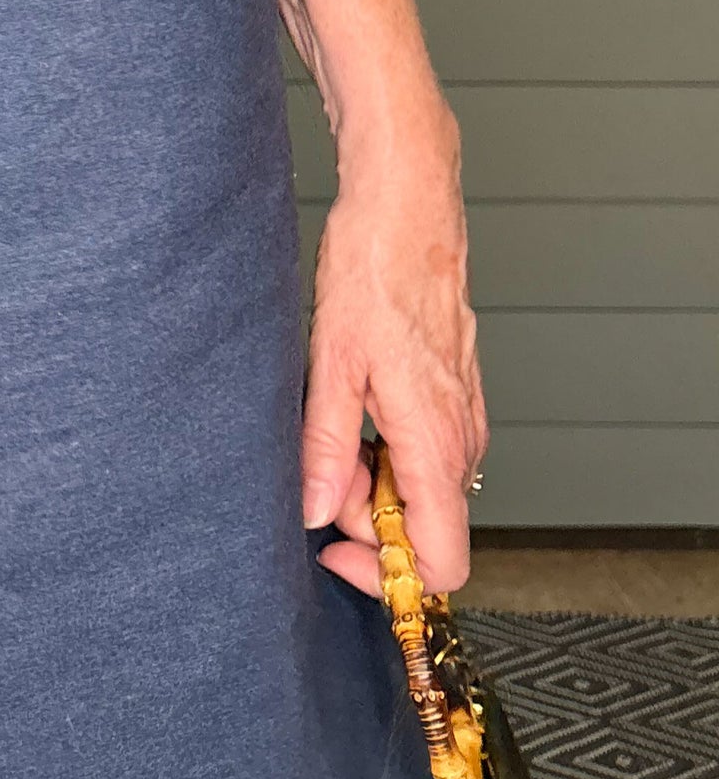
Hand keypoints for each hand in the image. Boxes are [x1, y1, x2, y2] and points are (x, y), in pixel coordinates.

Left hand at [300, 111, 486, 598]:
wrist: (408, 205)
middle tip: (316, 462)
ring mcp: (463, 416)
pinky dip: (385, 447)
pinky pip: (424, 451)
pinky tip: (352, 402)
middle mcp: (462, 438)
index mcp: (435, 442)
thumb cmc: (373, 268)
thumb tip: (316, 512)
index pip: (442, 563)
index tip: (335, 548)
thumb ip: (326, 446)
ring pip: (422, 488)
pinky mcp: (455, 395)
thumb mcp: (331, 362)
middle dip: (365, 515)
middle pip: (424, 529)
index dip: (388, 574)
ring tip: (331, 418)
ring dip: (372, 477)